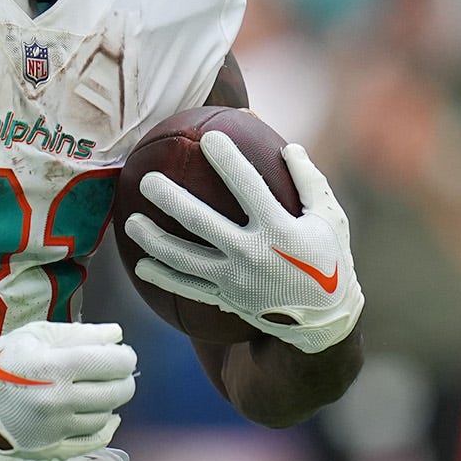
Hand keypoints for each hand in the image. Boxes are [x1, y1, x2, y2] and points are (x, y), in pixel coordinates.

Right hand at [0, 320, 135, 457]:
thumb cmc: (4, 361)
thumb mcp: (37, 336)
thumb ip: (80, 334)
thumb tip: (116, 335)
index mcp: (52, 367)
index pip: (111, 363)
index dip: (124, 357)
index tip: (122, 354)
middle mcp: (55, 401)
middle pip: (115, 392)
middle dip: (123, 378)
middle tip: (116, 372)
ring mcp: (54, 429)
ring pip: (105, 416)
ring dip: (110, 401)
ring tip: (98, 389)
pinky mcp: (51, 448)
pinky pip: (93, 441)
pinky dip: (105, 428)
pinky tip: (105, 415)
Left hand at [123, 132, 363, 351]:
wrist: (324, 323)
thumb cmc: (329, 261)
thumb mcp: (330, 219)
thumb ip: (309, 181)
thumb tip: (288, 144)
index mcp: (281, 231)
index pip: (250, 188)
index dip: (229, 161)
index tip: (208, 137)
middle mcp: (254, 255)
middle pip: (203, 223)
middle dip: (172, 200)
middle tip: (147, 180)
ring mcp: (236, 281)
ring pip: (186, 259)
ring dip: (155, 241)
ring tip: (131, 224)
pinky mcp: (227, 299)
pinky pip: (189, 288)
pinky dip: (164, 278)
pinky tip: (141, 266)